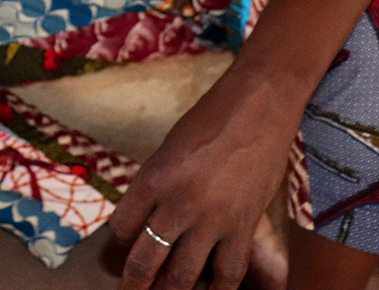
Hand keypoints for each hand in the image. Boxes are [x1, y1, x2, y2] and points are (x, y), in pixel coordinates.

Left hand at [108, 65, 301, 289]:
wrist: (257, 107)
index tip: (127, 242)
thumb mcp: (169, 148)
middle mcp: (177, 203)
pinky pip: (227, 273)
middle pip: (145, 260)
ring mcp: (212, 219)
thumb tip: (149, 217)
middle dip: (134, 282)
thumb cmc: (210, 120)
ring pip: (182, 275)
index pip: (121, 228)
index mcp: (151, 179)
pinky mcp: (243, 226)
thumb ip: (158, 184)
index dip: (120, 239)